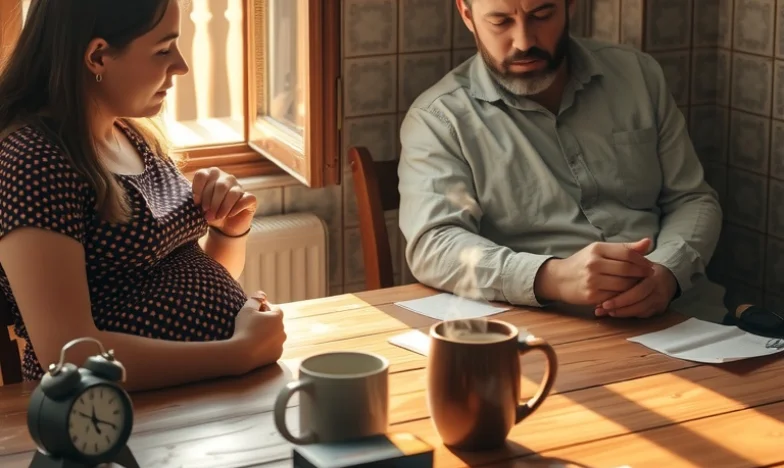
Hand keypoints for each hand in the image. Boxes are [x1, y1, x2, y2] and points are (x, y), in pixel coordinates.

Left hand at [192, 167, 256, 236]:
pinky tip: (229, 215)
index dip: (198, 190)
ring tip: (217, 217)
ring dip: (223, 207)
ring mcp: (239, 186)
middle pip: (219, 185)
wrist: (226, 226)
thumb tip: (199, 202)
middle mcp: (226, 178)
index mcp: (211, 175)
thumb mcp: (201, 206)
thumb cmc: (212, 212)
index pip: (203, 175)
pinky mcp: (250, 198)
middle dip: (212, 202)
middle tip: (207, 214)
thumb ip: (199, 201)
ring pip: (232, 193)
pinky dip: (235, 208)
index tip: (197, 203)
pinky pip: (244, 200)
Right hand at [231, 291, 285, 374]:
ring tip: (253, 335)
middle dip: (266, 321)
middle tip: (252, 323)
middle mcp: (283, 331)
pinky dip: (266, 346)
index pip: (274, 309)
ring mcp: (281, 344)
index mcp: (278, 318)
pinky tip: (255, 346)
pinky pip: (272, 348)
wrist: (243, 353)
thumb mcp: (247, 309)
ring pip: (275, 336)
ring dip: (267, 334)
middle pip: (275, 323)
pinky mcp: (277, 355)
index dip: (265, 308)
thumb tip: (262, 293)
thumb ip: (255, 299)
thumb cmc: (245, 328)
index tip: (255, 310)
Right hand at [534, 238, 654, 304]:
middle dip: (642, 273)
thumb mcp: (599, 250)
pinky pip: (616, 296)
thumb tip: (648, 242)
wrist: (559, 279)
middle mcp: (594, 263)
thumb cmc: (582, 263)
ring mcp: (592, 280)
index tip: (648, 265)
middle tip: (649, 276)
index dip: (642, 260)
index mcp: (597, 249)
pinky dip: (624, 296)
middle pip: (627, 269)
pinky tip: (627, 293)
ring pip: (624, 284)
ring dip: (635, 285)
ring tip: (639, 284)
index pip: (627, 253)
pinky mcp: (591, 295)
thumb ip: (624, 248)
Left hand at [595, 264, 677, 317]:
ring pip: (641, 308)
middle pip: (638, 294)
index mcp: (650, 271)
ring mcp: (660, 298)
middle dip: (619, 302)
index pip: (634, 278)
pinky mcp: (659, 308)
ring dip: (622, 311)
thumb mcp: (633, 264)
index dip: (619, 285)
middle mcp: (657, 285)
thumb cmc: (643, 270)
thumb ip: (619, 267)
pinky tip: (616, 313)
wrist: (665, 279)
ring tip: (608, 311)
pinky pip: (643, 314)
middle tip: (604, 305)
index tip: (602, 290)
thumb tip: (598, 277)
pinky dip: (628, 314)